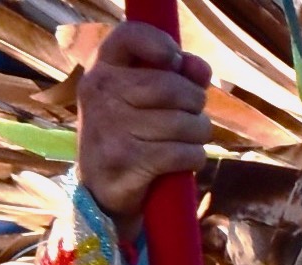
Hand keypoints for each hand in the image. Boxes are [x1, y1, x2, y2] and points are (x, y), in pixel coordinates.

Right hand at [78, 22, 212, 220]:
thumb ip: (176, 75)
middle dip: (195, 105)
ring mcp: (110, 126)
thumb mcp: (144, 99)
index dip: (160, 44)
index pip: (129, 36)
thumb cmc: (131, 135)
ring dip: (198, 135)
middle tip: (190, 116)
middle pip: (173, 87)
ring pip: (184, 122)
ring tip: (187, 140)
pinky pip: (183, 152)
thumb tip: (200, 68)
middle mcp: (101, 92)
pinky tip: (183, 161)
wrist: (101, 191)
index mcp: (102, 69)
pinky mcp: (126, 160)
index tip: (174, 60)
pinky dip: (193, 158)